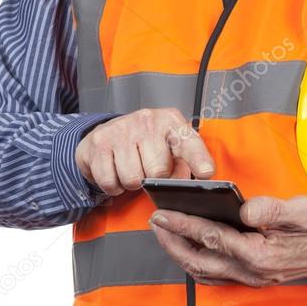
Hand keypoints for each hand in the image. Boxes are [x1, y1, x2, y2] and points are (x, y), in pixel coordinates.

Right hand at [75, 108, 214, 195]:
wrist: (109, 132)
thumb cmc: (146, 143)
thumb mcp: (169, 147)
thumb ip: (183, 165)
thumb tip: (183, 183)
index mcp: (171, 121)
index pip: (188, 143)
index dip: (199, 160)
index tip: (206, 173)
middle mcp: (148, 120)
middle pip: (158, 171)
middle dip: (153, 179)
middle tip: (148, 170)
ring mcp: (122, 129)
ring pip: (132, 179)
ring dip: (131, 183)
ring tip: (132, 169)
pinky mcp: (100, 141)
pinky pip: (110, 181)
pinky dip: (113, 185)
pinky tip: (116, 171)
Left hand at [149, 195, 306, 285]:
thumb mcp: (302, 210)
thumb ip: (271, 210)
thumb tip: (243, 209)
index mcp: (261, 255)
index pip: (213, 238)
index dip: (184, 225)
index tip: (162, 214)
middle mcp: (253, 272)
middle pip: (200, 260)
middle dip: (173, 242)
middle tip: (154, 222)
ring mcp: (253, 278)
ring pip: (205, 272)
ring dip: (181, 254)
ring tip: (164, 234)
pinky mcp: (254, 277)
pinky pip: (217, 275)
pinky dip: (197, 262)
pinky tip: (188, 248)